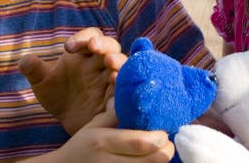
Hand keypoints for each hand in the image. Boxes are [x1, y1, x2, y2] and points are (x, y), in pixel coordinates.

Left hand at [20, 27, 126, 133]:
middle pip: (110, 46)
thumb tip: (23, 61)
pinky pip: (126, 86)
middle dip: (104, 45)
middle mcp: (100, 63)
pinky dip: (124, 82)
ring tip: (110, 64)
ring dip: (118, 61)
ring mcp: (110, 80)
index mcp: (84, 53)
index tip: (67, 48)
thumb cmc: (57, 95)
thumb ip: (34, 69)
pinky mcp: (117, 97)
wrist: (67, 122)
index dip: (82, 37)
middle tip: (94, 47)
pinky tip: (116, 82)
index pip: (90, 36)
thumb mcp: (42, 82)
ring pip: (122, 64)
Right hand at [50, 98, 174, 162]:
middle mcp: (110, 161)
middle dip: (166, 150)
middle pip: (153, 160)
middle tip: (167, 142)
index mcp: (104, 141)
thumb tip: (138, 94)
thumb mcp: (95, 125)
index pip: (141, 142)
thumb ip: (116, 112)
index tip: (164, 130)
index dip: (160, 137)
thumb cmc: (81, 145)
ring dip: (159, 160)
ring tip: (159, 150)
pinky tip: (148, 158)